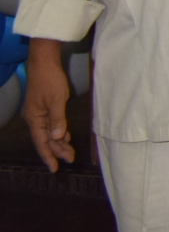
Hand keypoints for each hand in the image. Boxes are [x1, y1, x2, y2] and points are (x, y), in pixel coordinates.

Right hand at [22, 40, 73, 171]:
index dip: (48, 155)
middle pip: (46, 139)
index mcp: (34, 119)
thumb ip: (57, 120)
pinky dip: (58, 131)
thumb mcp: (57, 100)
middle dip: (57, 150)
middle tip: (71, 159)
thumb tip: (57, 138)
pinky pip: (50, 124)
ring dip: (59, 142)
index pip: (41, 142)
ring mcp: (38, 112)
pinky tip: (65, 136)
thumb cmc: (50, 80)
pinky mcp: (43, 106)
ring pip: (49, 132)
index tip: (54, 168)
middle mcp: (34, 118)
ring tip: (70, 151)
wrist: (44, 62)